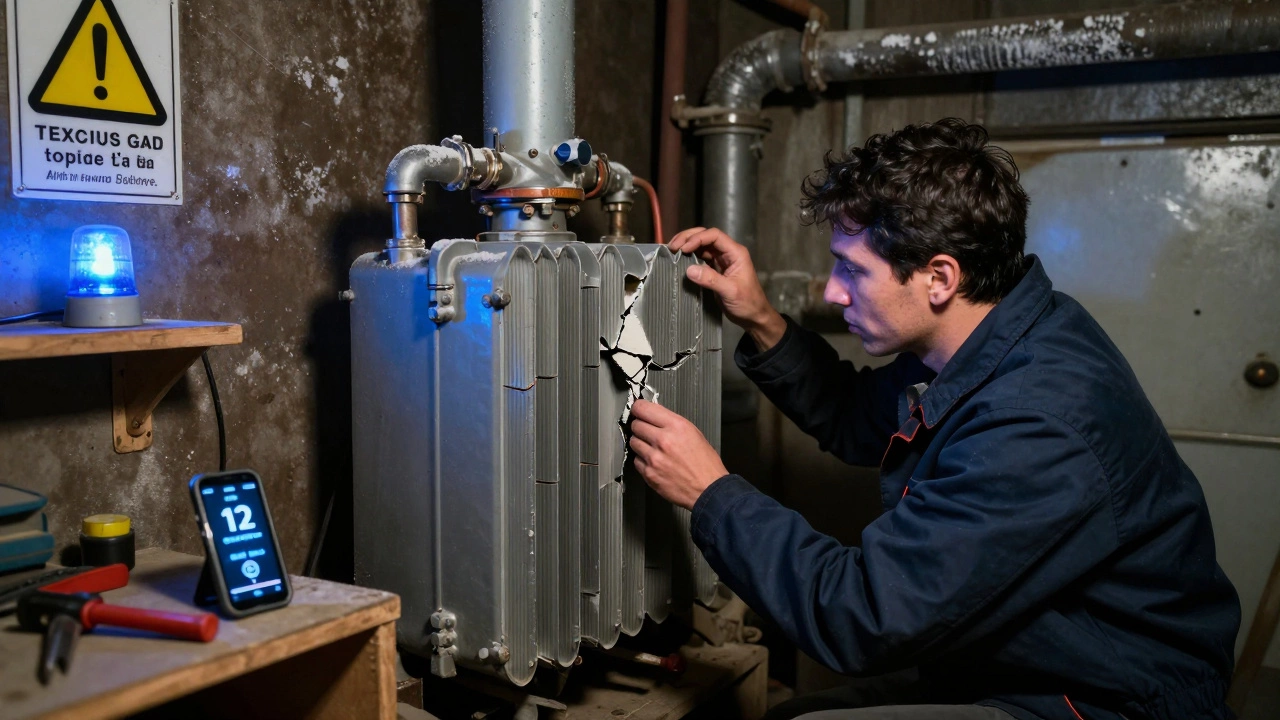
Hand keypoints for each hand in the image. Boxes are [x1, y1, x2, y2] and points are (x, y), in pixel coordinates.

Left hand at [628, 399, 727, 509]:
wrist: (708, 490)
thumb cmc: (705, 464)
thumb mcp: (694, 433)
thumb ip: (671, 423)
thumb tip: (654, 417)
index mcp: (677, 426)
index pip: (643, 408)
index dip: (639, 409)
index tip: (638, 411)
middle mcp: (663, 440)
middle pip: (636, 425)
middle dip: (640, 427)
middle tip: (647, 431)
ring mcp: (654, 458)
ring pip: (633, 442)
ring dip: (640, 443)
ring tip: (653, 449)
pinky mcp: (649, 474)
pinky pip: (636, 460)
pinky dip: (642, 460)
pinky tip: (655, 462)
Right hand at [668, 227, 785, 350]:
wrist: (753, 316)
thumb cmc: (747, 303)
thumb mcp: (730, 291)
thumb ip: (711, 279)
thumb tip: (689, 270)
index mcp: (736, 253)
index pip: (714, 236)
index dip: (697, 238)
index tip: (683, 249)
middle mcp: (728, 252)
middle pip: (706, 236)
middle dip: (688, 238)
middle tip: (672, 246)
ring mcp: (721, 260)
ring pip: (702, 246)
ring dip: (687, 245)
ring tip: (672, 251)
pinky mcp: (715, 269)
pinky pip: (700, 257)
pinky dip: (689, 257)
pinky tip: (680, 260)